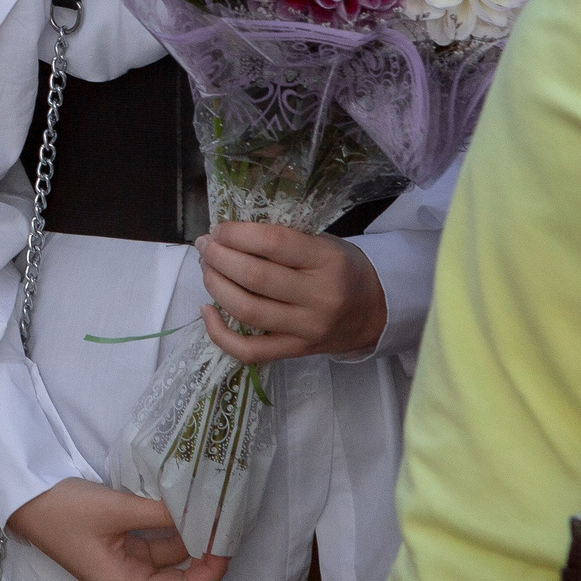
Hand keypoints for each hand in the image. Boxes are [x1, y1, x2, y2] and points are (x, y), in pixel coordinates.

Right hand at [6, 478, 229, 580]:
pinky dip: (173, 528)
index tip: (227, 540)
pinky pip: (157, 545)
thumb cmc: (64, 511)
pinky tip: (186, 507)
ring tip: (212, 510)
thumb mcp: (116, 509)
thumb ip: (162, 514)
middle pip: (183, 580)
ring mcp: (125, 567)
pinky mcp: (120, 549)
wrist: (24, 498)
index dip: (213, 572)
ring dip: (192, 538)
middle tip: (227, 522)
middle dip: (207, 554)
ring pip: (172, 559)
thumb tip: (205, 511)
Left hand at [195, 223, 386, 361]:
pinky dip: (220, 333)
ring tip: (207, 269)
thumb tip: (228, 234)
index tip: (219, 229)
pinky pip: (250, 351)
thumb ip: (285, 239)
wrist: (374, 313)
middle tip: (206, 246)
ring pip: (247, 311)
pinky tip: (208, 310)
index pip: (273, 243)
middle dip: (219, 257)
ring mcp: (307, 329)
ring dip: (215, 286)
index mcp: (329, 261)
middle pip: (254, 277)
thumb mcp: (325, 243)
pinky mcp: (296, 352)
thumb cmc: (342, 269)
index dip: (237, 233)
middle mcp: (319, 297)